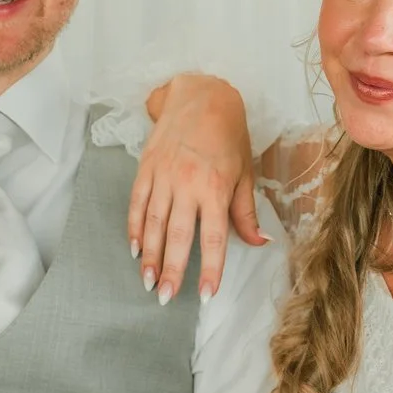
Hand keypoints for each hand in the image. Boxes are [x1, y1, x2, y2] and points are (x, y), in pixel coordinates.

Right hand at [128, 74, 262, 303]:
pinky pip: (136, 203)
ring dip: (149, 255)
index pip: (214, 238)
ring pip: (152, 224)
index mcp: (217, 188)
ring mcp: (163, 176)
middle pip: (178, 236)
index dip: (209, 269)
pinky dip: (133, 228)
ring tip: (147, 281)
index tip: (205, 294)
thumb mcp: (245, 172)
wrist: (201, 95)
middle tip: (165, 297)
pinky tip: (134, 249)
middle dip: (171, 270)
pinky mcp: (146, 168)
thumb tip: (260, 242)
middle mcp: (188, 185)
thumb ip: (246, 211)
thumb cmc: (229, 135)